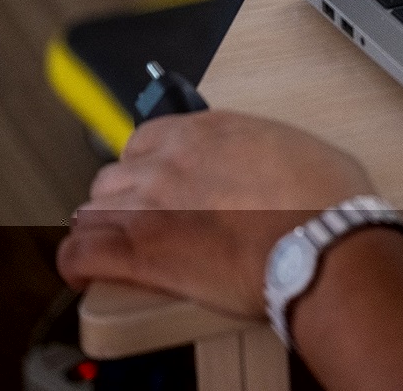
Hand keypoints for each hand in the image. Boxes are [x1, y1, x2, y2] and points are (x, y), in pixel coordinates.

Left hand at [60, 111, 373, 319]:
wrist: (322, 244)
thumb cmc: (325, 200)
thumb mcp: (298, 148)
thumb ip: (260, 149)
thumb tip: (262, 163)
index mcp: (206, 131)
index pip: (147, 139)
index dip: (152, 163)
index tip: (162, 180)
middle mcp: (168, 162)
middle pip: (115, 176)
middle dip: (128, 196)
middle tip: (149, 217)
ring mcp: (148, 207)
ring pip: (92, 212)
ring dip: (104, 227)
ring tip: (118, 245)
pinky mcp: (139, 255)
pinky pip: (80, 255)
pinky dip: (78, 263)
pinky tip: (86, 270)